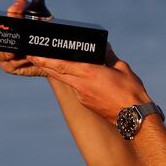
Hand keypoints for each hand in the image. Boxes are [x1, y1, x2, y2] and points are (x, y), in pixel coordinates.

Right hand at [0, 0, 46, 76]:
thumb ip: (24, 10)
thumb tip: (17, 3)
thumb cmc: (44, 33)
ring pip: (1, 53)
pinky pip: (10, 63)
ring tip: (26, 50)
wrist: (55, 55)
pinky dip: (20, 60)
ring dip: (13, 51)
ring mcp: (2, 55)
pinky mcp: (9, 67)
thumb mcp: (37, 18)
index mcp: (2, 26)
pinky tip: (28, 58)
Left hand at [28, 51, 149, 123]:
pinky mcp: (86, 103)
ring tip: (56, 63)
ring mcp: (82, 96)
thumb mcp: (122, 68)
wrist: (133, 116)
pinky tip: (82, 79)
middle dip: (43, 64)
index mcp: (89, 72)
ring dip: (60, 72)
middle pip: (56, 73)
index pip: (61, 64)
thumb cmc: (130, 92)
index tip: (34, 54)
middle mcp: (81, 85)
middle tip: (32, 56)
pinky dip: (76, 81)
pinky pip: (77, 89)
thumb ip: (110, 57)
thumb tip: (105, 48)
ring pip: (67, 80)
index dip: (45, 59)